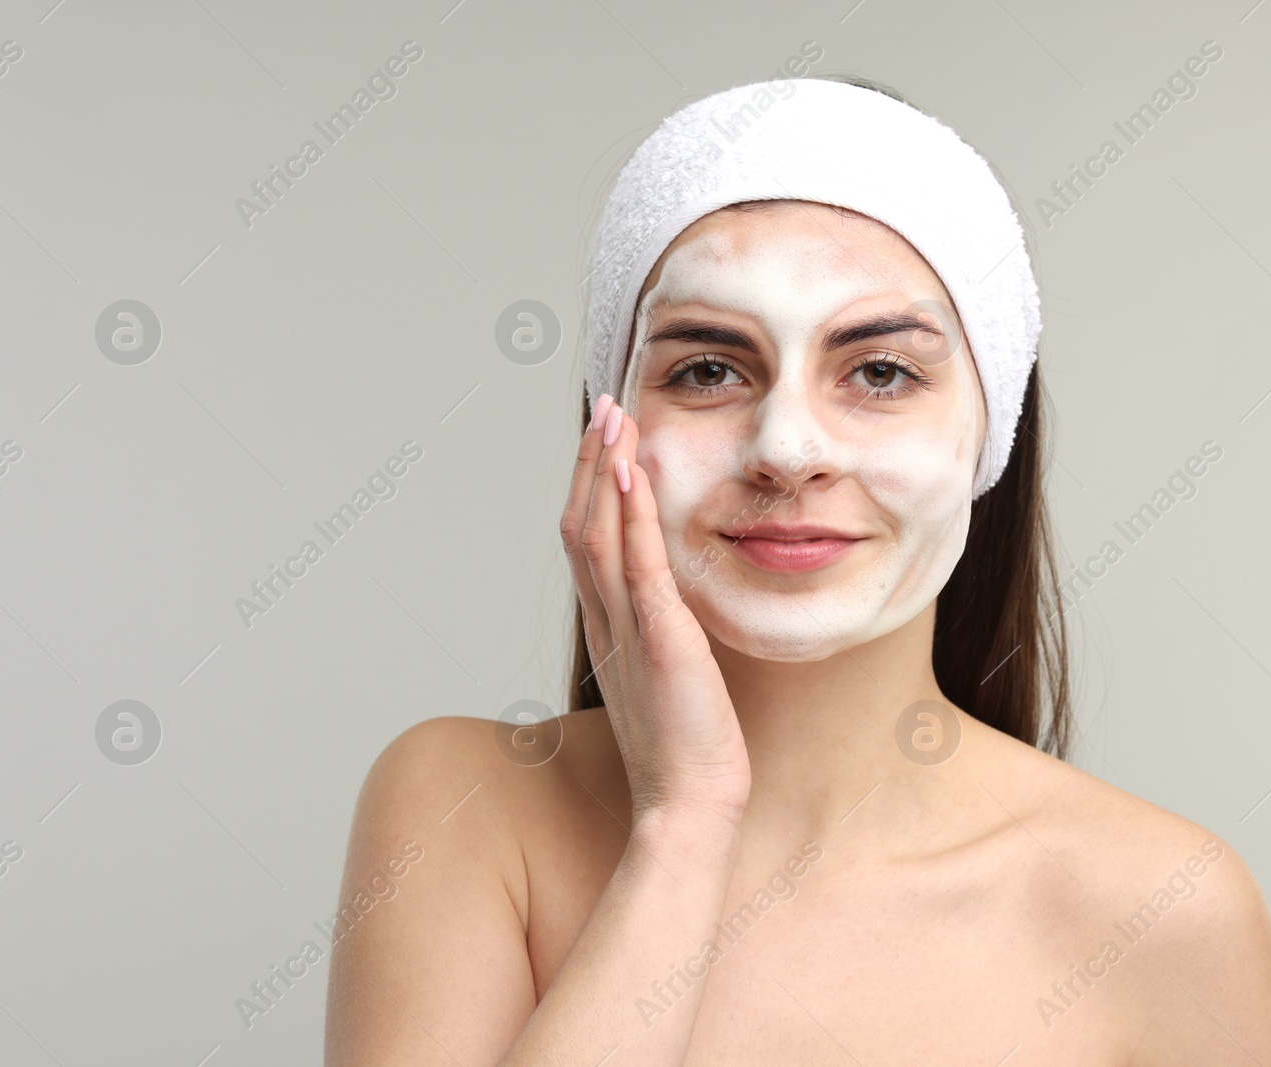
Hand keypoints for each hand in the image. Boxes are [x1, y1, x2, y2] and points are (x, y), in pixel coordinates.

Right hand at [560, 395, 750, 825]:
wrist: (688, 807)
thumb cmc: (685, 752)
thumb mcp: (668, 680)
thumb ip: (660, 639)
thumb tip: (670, 612)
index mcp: (607, 631)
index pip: (588, 543)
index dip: (592, 488)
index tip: (607, 442)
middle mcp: (606, 623)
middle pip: (583, 524)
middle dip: (592, 462)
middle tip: (605, 408)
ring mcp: (626, 629)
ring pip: (600, 533)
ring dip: (605, 470)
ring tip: (614, 418)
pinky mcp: (658, 638)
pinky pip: (637, 564)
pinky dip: (631, 514)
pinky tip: (632, 470)